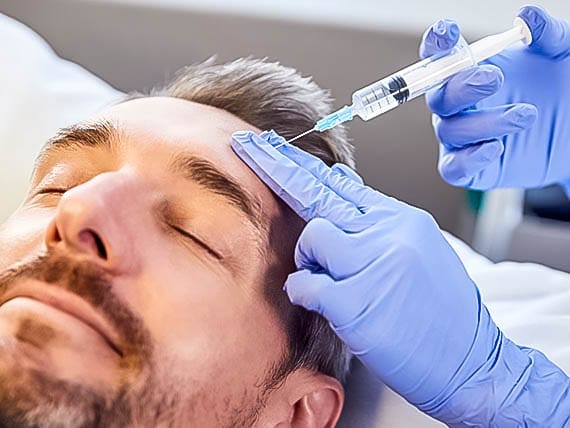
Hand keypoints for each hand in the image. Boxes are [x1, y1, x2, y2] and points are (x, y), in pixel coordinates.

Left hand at [230, 130, 522, 422]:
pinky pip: (305, 282)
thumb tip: (339, 180)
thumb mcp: (416, 249)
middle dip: (274, 166)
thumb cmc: (439, 311)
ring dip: (310, 260)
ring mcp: (374, 264)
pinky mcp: (357, 302)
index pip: (340, 183)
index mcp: (401, 219)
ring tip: (334, 282)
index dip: (300, 164)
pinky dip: (305, 291)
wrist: (472, 362)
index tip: (269, 145)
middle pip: (318, 192)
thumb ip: (375, 218)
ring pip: (311, 237)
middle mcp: (388, 233)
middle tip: (245, 144)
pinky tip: (325, 303)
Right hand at [421, 6, 569, 193]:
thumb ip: (547, 35)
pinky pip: (453, 168)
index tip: (448, 33)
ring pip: (450, 131)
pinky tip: (496, 148)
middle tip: (493, 79)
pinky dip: (468, 160)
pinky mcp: (472, 168)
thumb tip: (528, 15)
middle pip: (439, 96)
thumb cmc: (564, 87)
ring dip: (484, 123)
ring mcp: (465, 137)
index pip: (440, 57)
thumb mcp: (563, 56)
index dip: (437, 45)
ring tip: (526, 115)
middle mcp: (461, 104)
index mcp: (472, 71)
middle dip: (461, 87)